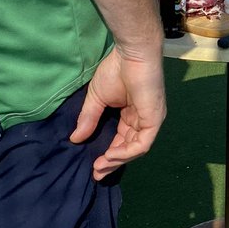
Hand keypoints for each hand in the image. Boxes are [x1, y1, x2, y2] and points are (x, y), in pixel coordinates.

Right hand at [70, 46, 165, 180]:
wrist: (130, 54)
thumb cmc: (116, 70)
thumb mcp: (97, 99)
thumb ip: (88, 119)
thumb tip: (74, 138)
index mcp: (132, 114)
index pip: (122, 140)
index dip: (109, 154)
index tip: (93, 166)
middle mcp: (143, 120)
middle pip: (129, 148)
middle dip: (112, 162)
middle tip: (97, 173)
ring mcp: (151, 120)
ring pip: (136, 149)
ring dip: (118, 160)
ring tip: (100, 166)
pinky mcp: (154, 119)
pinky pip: (142, 143)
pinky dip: (127, 152)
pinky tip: (111, 155)